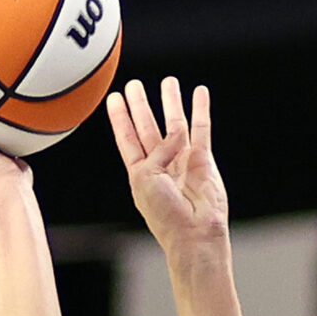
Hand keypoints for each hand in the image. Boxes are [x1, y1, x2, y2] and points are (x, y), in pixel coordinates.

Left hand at [107, 77, 228, 256]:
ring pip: (174, 123)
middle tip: (134, 85)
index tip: (113, 97)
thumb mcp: (146, 178)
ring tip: (169, 82)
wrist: (194, 233)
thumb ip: (157, 151)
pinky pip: (201, 129)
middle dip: (140, 105)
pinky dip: (200, 110)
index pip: (127, 138)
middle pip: (147, 127)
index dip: (120, 117)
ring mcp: (182, 161)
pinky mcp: (203, 160)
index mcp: (139, 172)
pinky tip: (199, 93)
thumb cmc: (165, 214)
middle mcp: (160, 164)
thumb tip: (175, 134)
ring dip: (171, 102)